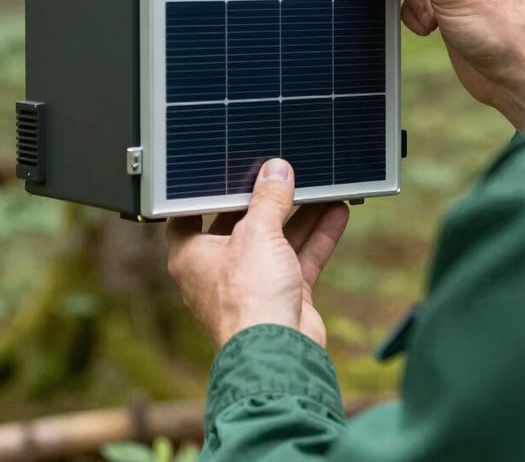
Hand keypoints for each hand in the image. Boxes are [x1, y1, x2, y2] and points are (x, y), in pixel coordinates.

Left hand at [166, 158, 349, 348]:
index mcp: (192, 255)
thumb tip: (276, 171)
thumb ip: (269, 199)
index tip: (222, 172)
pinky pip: (300, 258)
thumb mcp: (256, 233)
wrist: (279, 354)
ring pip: (277, 240)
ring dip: (299, 215)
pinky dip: (317, 236)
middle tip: (280, 173)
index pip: (189, 215)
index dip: (205, 194)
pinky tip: (335, 212)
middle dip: (264, 200)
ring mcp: (252, 283)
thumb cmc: (248, 299)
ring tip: (319, 186)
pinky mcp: (282, 295)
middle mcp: (219, 270)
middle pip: (241, 225)